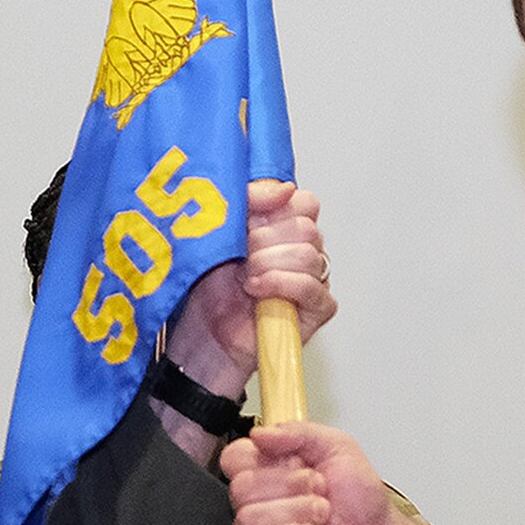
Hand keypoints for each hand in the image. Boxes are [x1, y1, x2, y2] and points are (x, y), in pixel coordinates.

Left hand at [161, 181, 333, 395]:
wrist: (206, 335)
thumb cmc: (212, 289)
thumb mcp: (223, 230)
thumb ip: (250, 200)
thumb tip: (283, 189)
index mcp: (286, 227)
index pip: (304, 202)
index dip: (275, 209)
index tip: (247, 223)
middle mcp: (304, 251)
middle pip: (306, 228)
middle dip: (265, 241)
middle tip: (240, 257)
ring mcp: (314, 279)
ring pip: (308, 256)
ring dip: (268, 265)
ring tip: (245, 279)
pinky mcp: (318, 308)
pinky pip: (313, 287)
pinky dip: (281, 285)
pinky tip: (257, 290)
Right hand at [223, 423, 480, 524]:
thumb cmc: (359, 501)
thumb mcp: (338, 448)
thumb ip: (300, 432)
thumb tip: (259, 432)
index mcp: (268, 471)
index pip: (234, 458)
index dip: (259, 457)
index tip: (294, 460)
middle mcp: (258, 503)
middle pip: (241, 487)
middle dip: (289, 485)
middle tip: (319, 490)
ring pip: (248, 519)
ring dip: (295, 513)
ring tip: (321, 515)